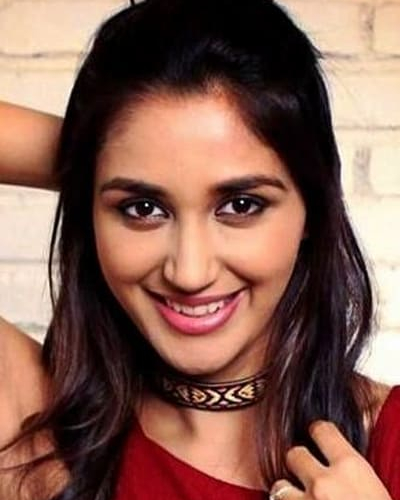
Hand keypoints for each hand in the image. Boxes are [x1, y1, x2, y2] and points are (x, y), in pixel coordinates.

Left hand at [270, 420, 391, 499]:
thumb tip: (332, 457)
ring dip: (288, 496)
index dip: (318, 433)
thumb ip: (349, 471)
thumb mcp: (373, 489)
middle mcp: (324, 482)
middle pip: (293, 454)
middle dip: (299, 466)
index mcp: (351, 468)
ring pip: (279, 487)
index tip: (318, 439)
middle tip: (310, 479)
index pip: (320, 429)